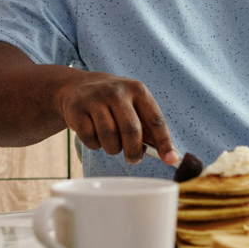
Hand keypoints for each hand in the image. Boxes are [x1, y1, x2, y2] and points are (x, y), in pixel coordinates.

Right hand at [54, 72, 178, 165]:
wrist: (78, 87)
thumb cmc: (114, 103)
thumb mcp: (134, 107)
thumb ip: (149, 130)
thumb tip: (167, 155)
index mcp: (137, 90)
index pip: (155, 120)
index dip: (164, 142)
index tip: (171, 160)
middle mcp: (117, 91)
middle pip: (131, 130)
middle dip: (134, 152)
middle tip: (133, 159)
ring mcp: (95, 99)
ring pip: (109, 137)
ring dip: (113, 149)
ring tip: (111, 143)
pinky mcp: (77, 109)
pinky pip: (90, 139)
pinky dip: (95, 145)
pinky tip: (95, 135)